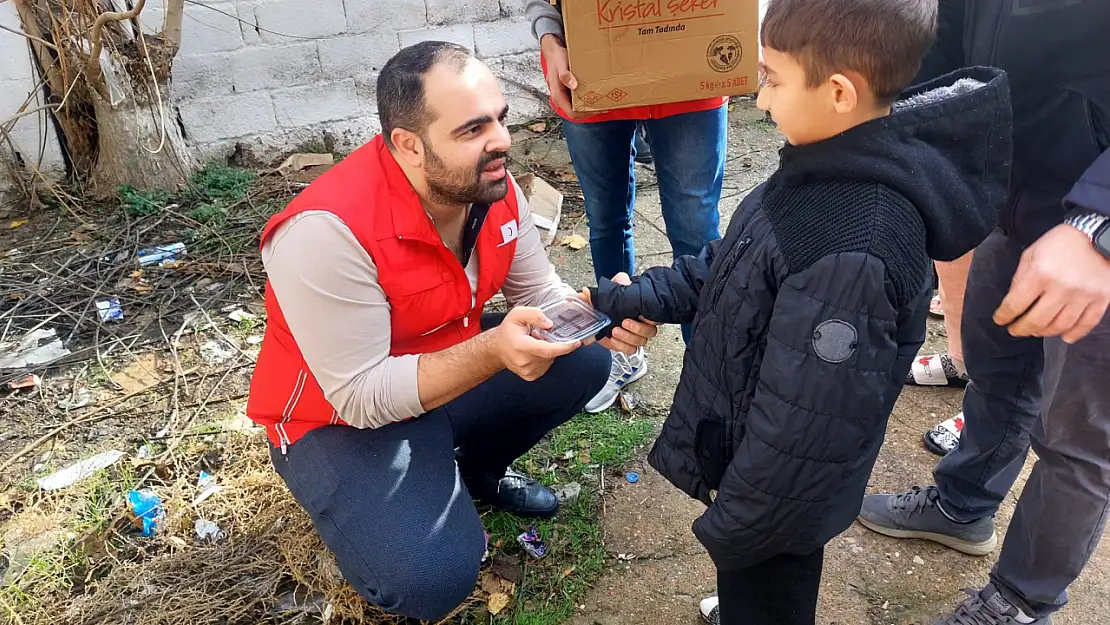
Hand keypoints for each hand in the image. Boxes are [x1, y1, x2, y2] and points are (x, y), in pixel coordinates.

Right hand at [492, 306, 580, 380]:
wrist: (496, 348)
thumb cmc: (507, 331)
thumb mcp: (517, 314)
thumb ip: (534, 315)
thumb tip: (550, 324)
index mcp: (522, 346)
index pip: (547, 350)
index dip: (564, 347)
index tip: (576, 343)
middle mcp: (525, 361)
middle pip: (551, 353)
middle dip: (551, 342)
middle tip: (537, 335)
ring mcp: (528, 371)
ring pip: (550, 359)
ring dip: (547, 350)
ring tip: (533, 343)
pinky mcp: (530, 376)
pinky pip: (546, 365)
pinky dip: (545, 357)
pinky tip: (534, 352)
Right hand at [540, 34, 603, 119]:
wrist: (553, 51)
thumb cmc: (557, 57)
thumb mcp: (560, 63)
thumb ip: (565, 74)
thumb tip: (573, 85)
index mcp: (558, 95)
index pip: (572, 113)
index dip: (585, 113)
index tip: (598, 108)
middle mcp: (561, 98)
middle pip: (576, 113)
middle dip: (590, 111)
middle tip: (604, 105)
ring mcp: (565, 95)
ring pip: (577, 107)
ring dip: (589, 106)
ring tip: (601, 101)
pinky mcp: (568, 91)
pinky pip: (578, 100)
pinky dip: (587, 99)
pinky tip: (595, 94)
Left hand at [579, 272, 659, 354]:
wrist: (597, 310)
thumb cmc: (610, 299)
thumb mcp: (615, 286)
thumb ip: (620, 282)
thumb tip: (623, 280)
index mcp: (643, 310)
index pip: (656, 317)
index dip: (652, 318)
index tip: (641, 314)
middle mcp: (642, 324)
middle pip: (650, 332)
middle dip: (638, 328)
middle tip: (625, 322)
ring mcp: (634, 335)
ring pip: (640, 342)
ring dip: (628, 337)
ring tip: (615, 330)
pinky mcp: (625, 344)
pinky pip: (629, 349)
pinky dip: (622, 346)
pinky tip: (613, 339)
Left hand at [994, 224, 1109, 342]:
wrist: (1096, 233)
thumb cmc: (1059, 243)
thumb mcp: (1031, 254)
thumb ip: (1019, 278)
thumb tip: (1011, 303)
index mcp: (1041, 274)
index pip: (1016, 304)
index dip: (1004, 316)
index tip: (1000, 320)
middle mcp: (1062, 288)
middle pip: (1037, 320)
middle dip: (1021, 329)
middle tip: (1015, 330)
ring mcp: (1084, 295)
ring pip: (1060, 326)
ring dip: (1044, 332)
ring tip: (1035, 331)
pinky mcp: (1102, 298)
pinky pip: (1087, 323)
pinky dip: (1075, 334)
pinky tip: (1064, 337)